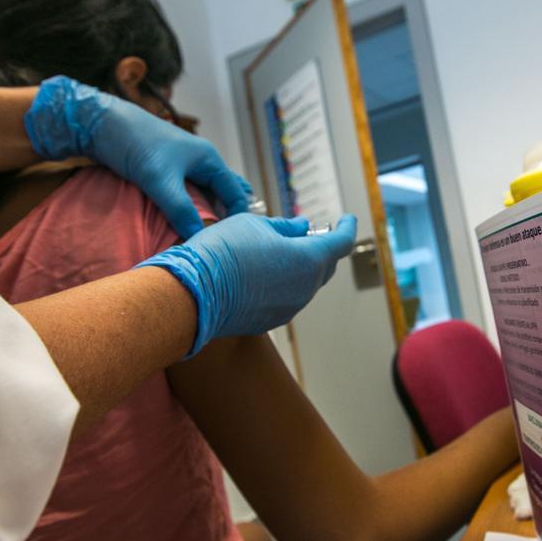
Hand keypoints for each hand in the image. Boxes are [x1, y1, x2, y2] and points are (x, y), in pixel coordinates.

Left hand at [23, 76, 251, 237]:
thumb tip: (198, 240)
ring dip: (204, 215)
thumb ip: (181, 210)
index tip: (230, 244)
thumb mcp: (160, 181)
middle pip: (223, 196)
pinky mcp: (167, 171)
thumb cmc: (137, 145)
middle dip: (223, 218)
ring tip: (202, 239)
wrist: (104, 124)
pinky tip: (181, 224)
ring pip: (204, 196)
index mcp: (209, 160)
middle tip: (219, 244)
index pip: (236, 194)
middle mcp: (201, 162)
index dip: (236, 219)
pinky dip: (188, 210)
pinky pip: (187, 195)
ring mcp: (184, 166)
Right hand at [138, 214, 357, 355]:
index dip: (346, 228)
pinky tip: (264, 273)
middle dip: (322, 248)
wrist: (194, 294)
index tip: (347, 219)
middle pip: (325, 265)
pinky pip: (287, 298)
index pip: (341, 243)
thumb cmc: (223, 251)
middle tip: (309, 234)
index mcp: (308, 259)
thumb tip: (302, 228)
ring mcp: (290, 307)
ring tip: (279, 251)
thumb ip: (285, 228)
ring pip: (305, 284)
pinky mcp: (272, 321)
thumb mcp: (255, 225)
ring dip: (300, 267)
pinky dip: (284, 284)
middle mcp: (305, 288)